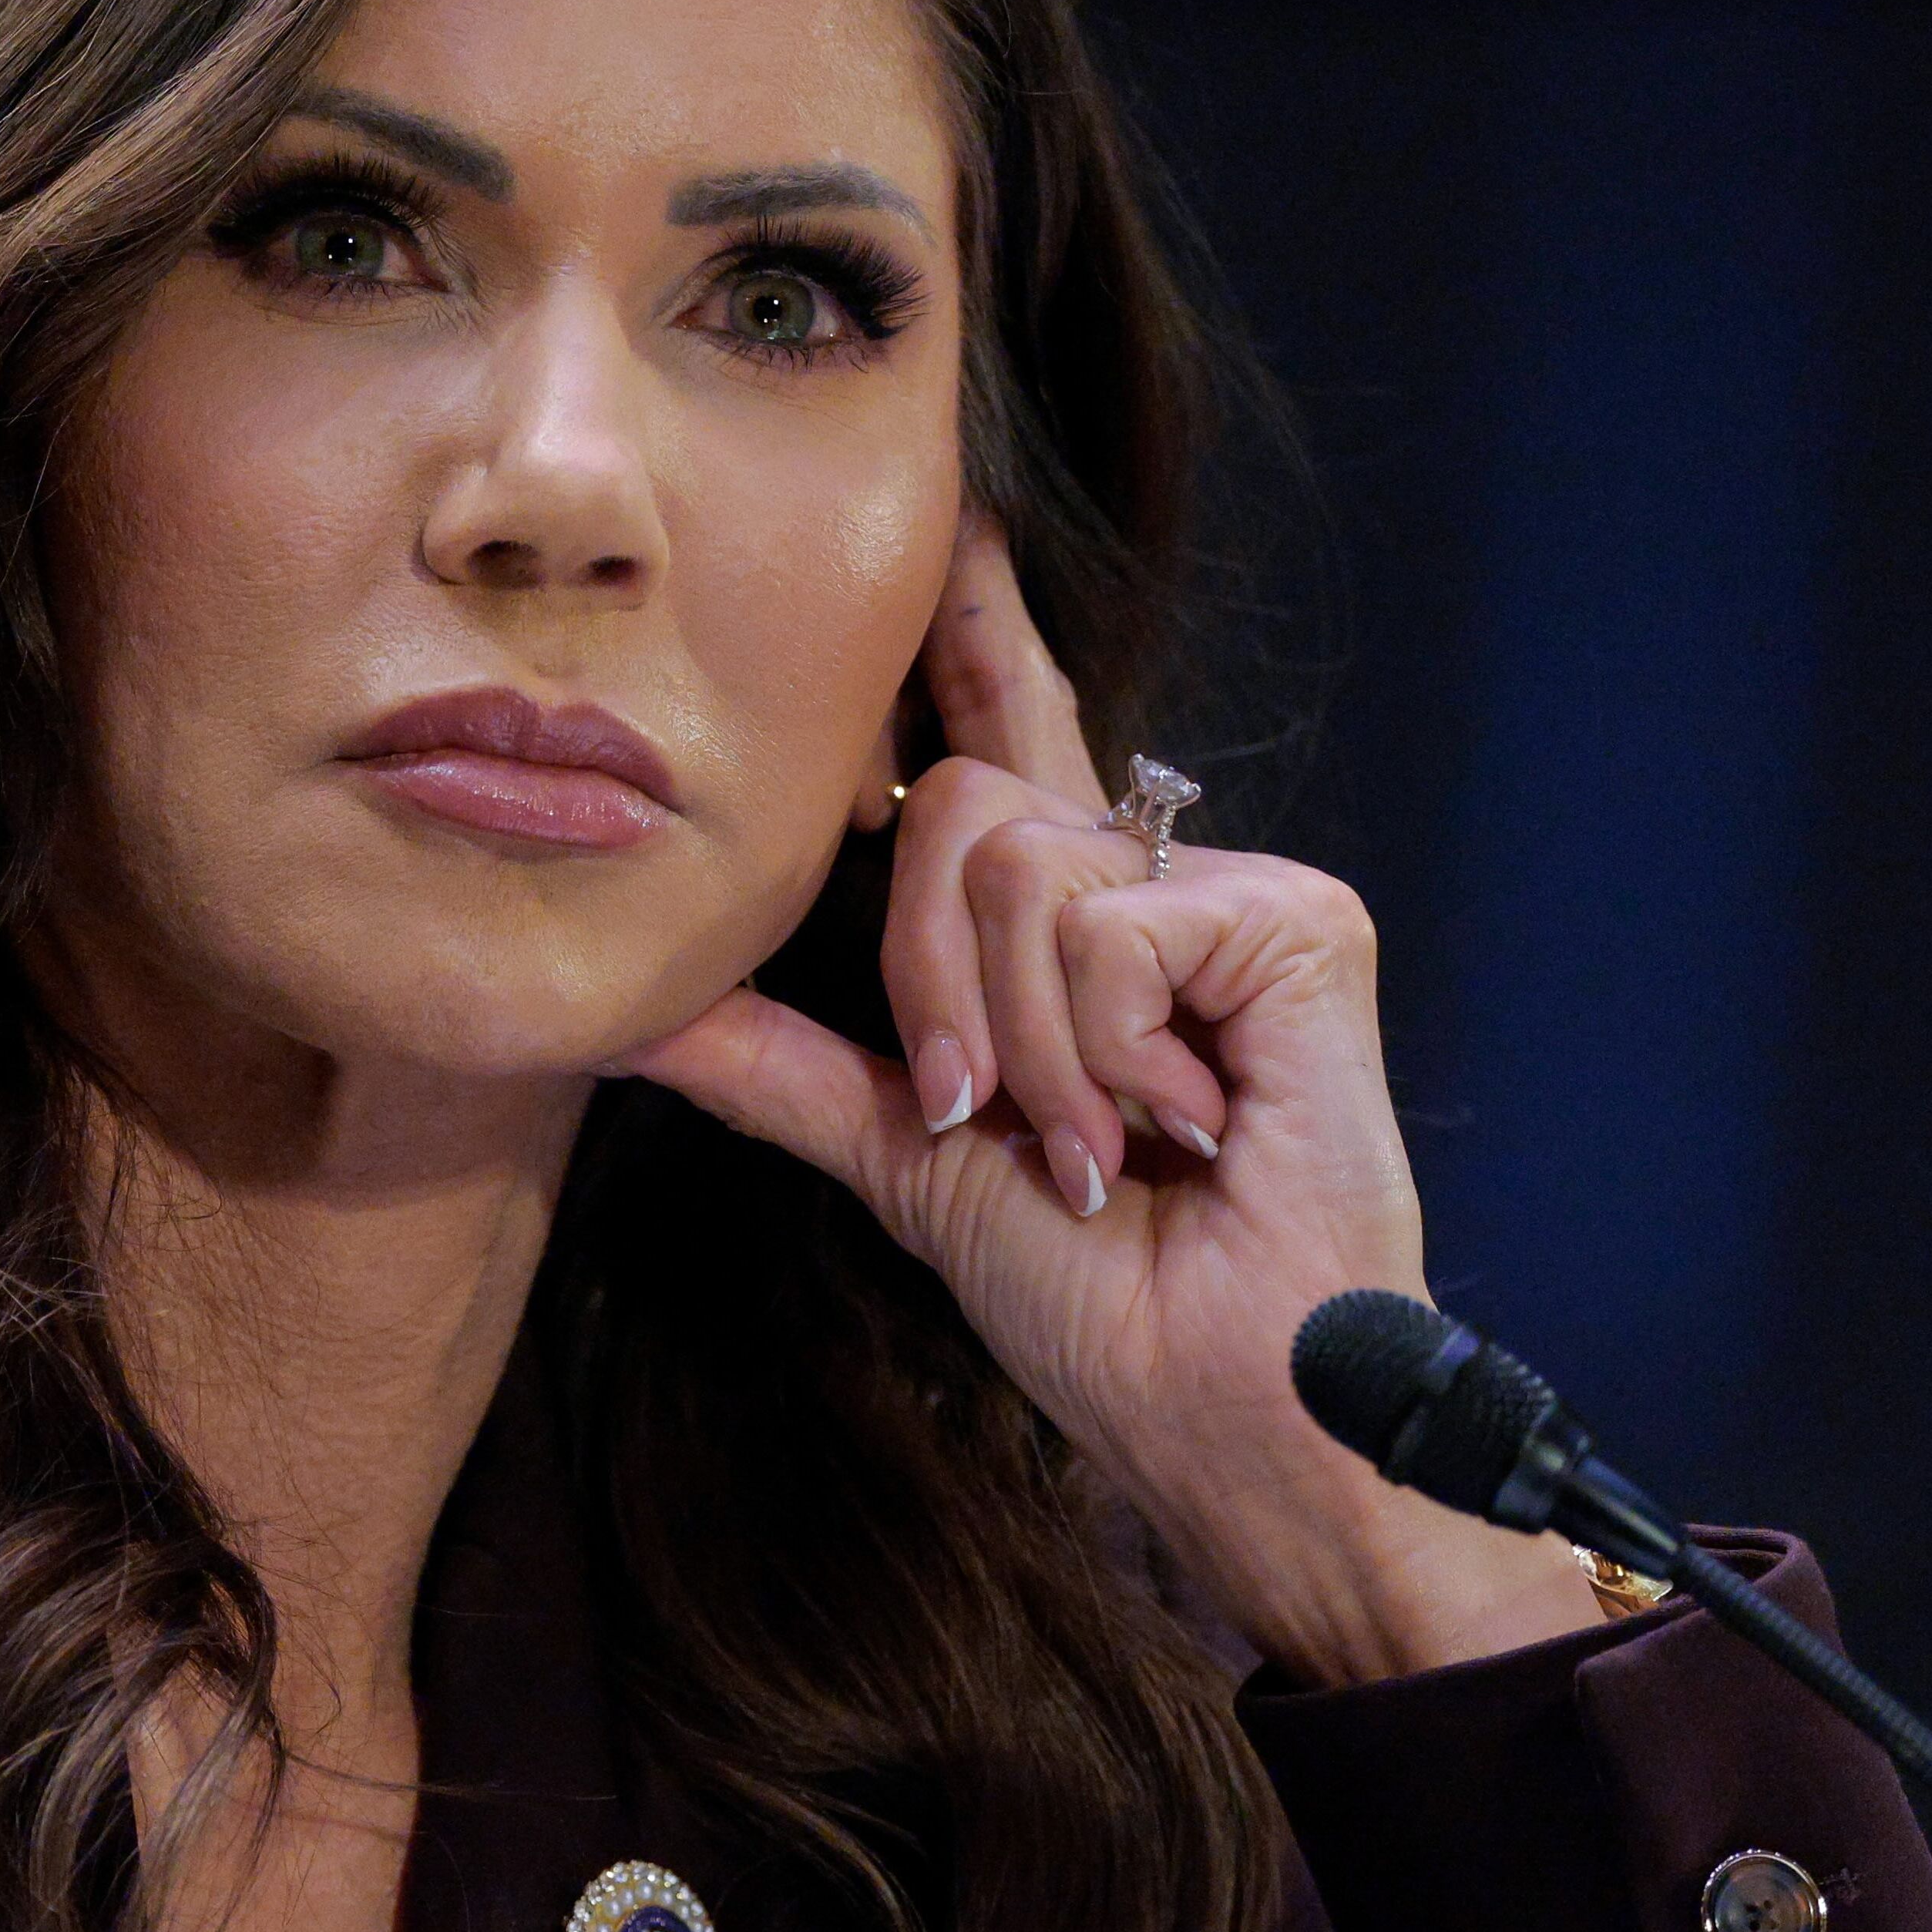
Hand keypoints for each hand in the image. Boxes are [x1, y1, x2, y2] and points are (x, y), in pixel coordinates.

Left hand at [628, 524, 1597, 1684]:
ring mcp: (1235, 890)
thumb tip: (631, 1014)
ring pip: (1018, 867)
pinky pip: (1107, 920)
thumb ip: (782, 1068)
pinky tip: (1180, 1124)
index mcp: (1071, 934)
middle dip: (931, 987)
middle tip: (1000, 1123)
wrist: (1221, 1406)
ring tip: (1107, 1147)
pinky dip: (1104, 1044)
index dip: (972, 634)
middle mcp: (1153, 885)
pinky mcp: (1300, 916)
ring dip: (1025, 1045)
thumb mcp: (908, 1161)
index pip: (1006, 743)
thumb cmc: (1098, 1303)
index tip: (949, 525)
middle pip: (959, 811)